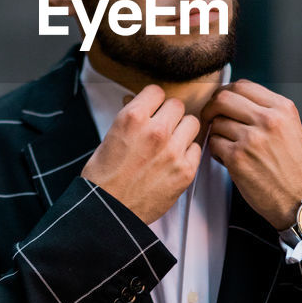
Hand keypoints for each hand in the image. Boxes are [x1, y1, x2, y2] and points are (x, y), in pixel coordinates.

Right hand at [82, 85, 200, 223]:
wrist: (110, 211)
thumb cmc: (104, 177)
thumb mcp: (110, 136)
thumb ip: (132, 119)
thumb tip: (144, 105)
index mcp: (132, 118)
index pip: (156, 91)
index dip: (154, 100)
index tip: (153, 108)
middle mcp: (155, 131)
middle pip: (177, 105)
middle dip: (169, 114)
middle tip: (162, 126)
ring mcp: (173, 151)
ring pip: (192, 123)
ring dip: (182, 130)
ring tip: (171, 142)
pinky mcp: (185, 170)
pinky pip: (197, 148)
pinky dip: (188, 152)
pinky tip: (174, 160)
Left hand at [200, 80, 301, 231]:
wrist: (301, 200)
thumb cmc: (293, 168)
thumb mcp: (289, 128)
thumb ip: (266, 110)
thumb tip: (234, 99)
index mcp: (282, 108)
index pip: (243, 85)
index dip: (226, 93)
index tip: (222, 103)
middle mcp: (268, 120)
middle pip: (223, 97)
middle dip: (211, 108)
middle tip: (211, 119)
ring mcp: (252, 138)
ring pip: (216, 122)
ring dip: (216, 134)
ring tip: (228, 146)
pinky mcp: (238, 158)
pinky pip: (214, 144)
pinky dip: (216, 152)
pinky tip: (228, 160)